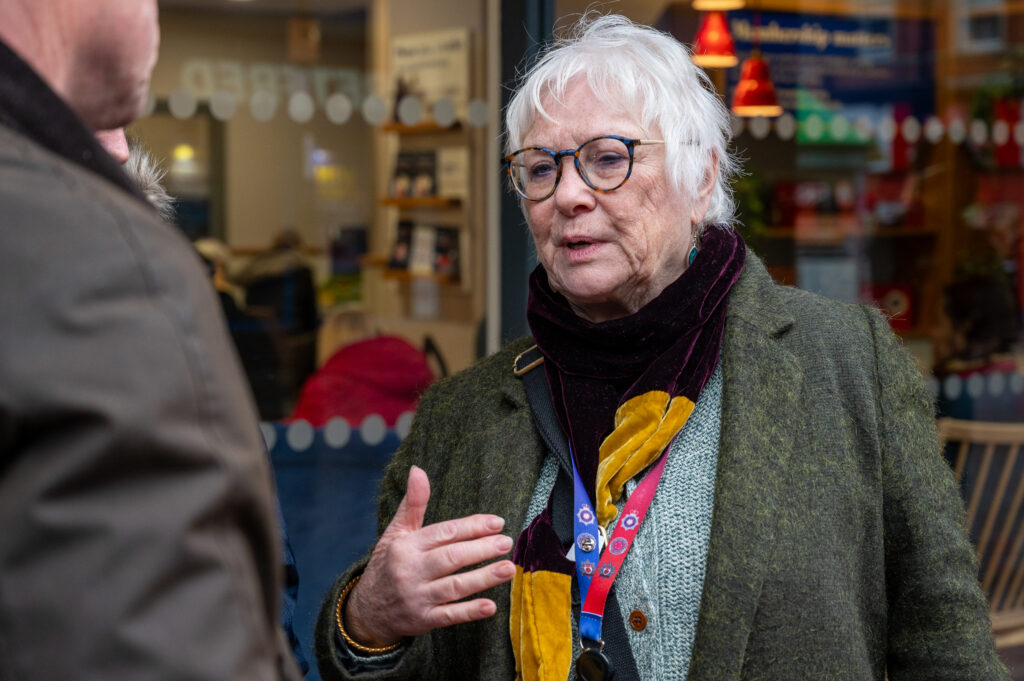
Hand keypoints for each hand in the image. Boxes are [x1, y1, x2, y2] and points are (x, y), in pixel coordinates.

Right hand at [344, 465, 515, 646]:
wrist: (368, 610)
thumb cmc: (389, 563)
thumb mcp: (396, 532)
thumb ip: (413, 503)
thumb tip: (417, 469)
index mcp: (406, 546)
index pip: (443, 533)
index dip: (471, 527)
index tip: (497, 522)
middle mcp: (411, 570)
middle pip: (451, 558)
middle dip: (481, 549)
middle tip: (507, 542)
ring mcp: (418, 597)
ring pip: (454, 586)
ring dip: (483, 578)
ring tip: (508, 569)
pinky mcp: (424, 620)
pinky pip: (449, 616)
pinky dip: (470, 612)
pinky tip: (491, 606)